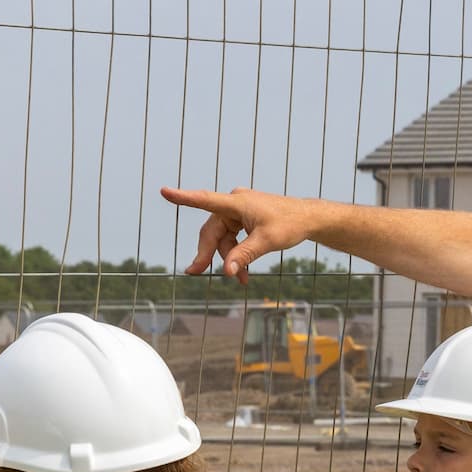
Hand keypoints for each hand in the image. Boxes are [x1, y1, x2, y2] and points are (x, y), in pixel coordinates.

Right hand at [160, 186, 319, 285]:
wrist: (308, 219)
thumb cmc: (290, 224)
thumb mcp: (266, 242)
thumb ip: (243, 256)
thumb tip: (226, 271)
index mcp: (237, 202)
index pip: (204, 199)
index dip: (183, 198)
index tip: (164, 191)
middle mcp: (234, 204)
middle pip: (212, 231)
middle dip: (208, 254)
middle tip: (196, 273)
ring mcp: (238, 211)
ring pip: (223, 238)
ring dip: (228, 258)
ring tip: (241, 279)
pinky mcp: (244, 218)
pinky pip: (232, 238)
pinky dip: (236, 253)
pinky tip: (242, 271)